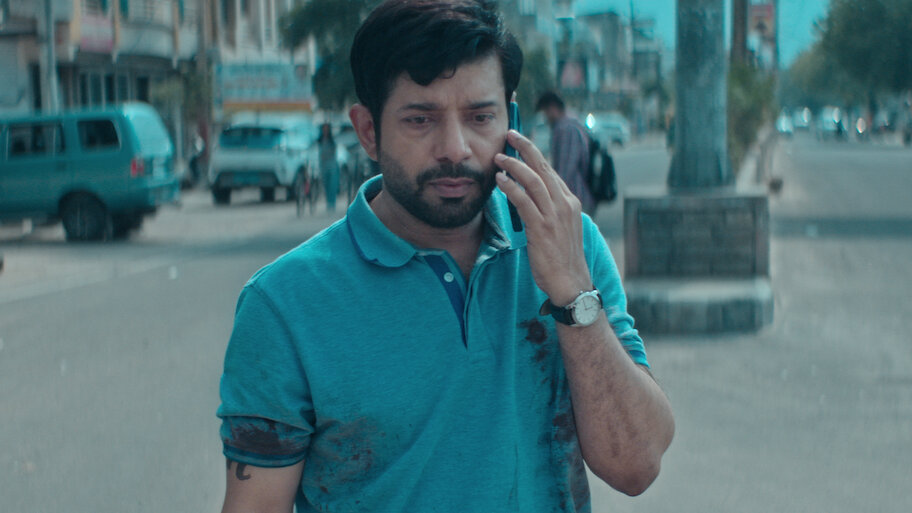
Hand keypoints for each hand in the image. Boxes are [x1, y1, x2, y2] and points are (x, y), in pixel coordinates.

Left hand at [495, 130, 592, 305]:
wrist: (571, 282)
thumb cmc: (563, 259)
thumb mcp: (562, 229)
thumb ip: (552, 211)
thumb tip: (535, 199)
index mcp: (570, 202)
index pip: (551, 171)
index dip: (535, 155)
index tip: (521, 144)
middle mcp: (565, 204)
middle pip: (543, 167)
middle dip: (525, 148)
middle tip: (510, 135)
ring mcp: (554, 215)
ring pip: (532, 180)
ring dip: (513, 165)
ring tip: (498, 158)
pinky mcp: (542, 228)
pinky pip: (523, 200)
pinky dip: (510, 187)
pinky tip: (499, 180)